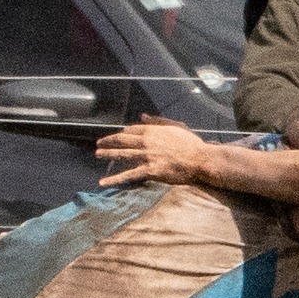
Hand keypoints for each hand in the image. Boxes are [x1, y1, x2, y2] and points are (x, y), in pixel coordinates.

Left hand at [95, 116, 212, 186]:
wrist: (200, 159)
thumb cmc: (191, 144)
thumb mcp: (176, 127)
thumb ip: (158, 121)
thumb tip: (142, 115)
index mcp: (153, 130)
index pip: (132, 130)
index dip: (122, 133)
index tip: (117, 135)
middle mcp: (147, 142)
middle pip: (123, 140)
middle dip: (109, 141)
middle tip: (99, 143)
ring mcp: (147, 156)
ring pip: (122, 155)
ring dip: (108, 154)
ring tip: (97, 154)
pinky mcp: (150, 171)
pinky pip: (129, 175)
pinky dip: (115, 179)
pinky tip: (103, 182)